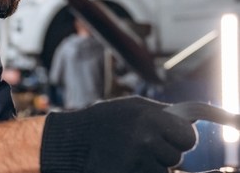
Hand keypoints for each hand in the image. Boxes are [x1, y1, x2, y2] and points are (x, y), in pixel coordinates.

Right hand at [41, 96, 197, 172]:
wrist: (73, 142)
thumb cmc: (107, 121)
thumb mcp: (134, 106)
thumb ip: (164, 113)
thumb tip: (199, 119)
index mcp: (150, 118)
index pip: (188, 136)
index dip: (180, 137)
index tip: (169, 135)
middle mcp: (145, 140)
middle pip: (176, 156)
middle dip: (164, 152)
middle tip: (142, 143)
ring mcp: (137, 161)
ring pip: (164, 170)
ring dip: (152, 164)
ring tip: (129, 153)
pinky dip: (141, 171)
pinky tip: (125, 163)